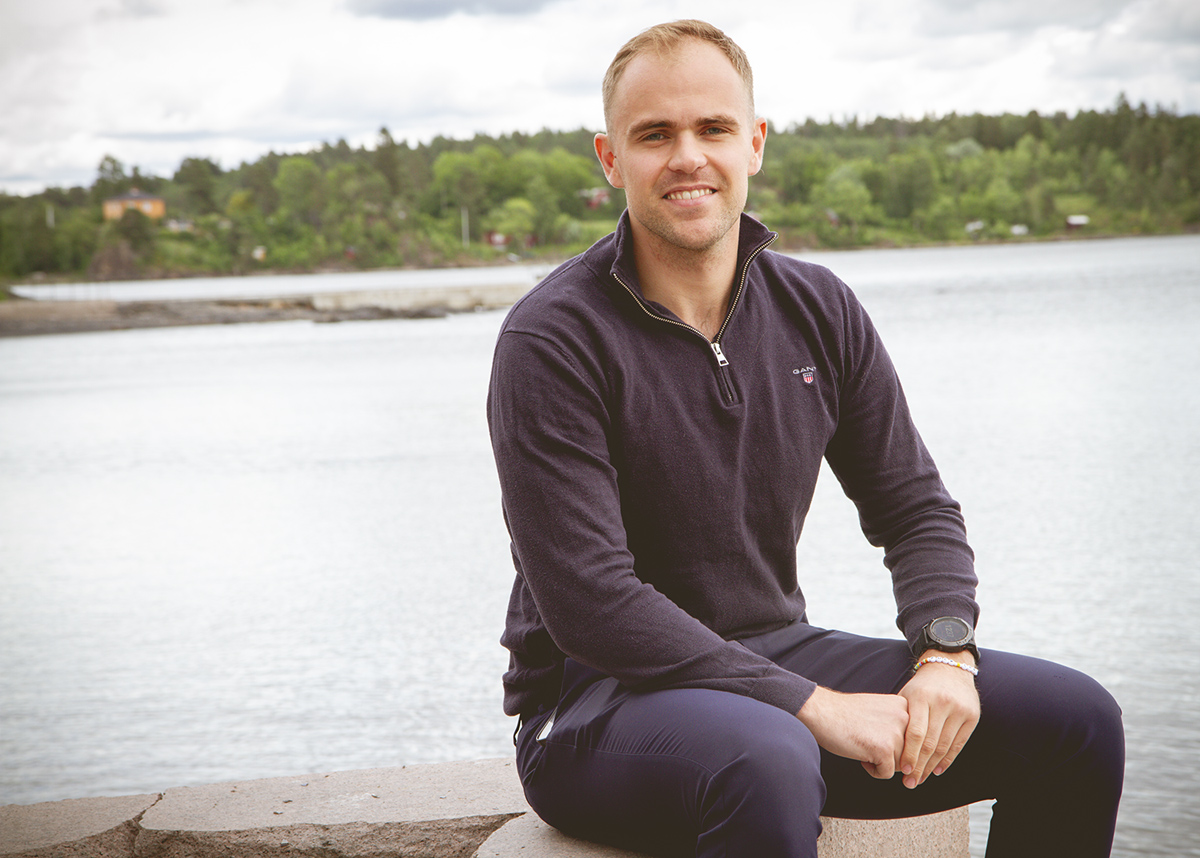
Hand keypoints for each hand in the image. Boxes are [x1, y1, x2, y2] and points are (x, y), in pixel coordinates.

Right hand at [797, 685, 909, 778]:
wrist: (821, 710)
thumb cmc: (844, 713)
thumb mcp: (880, 710)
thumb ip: (898, 725)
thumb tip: (914, 754)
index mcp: (905, 706)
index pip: (917, 739)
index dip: (904, 750)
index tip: (891, 752)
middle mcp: (905, 717)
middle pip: (911, 753)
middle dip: (894, 758)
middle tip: (873, 750)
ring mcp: (896, 733)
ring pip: (901, 765)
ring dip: (883, 764)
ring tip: (865, 750)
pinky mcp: (884, 748)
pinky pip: (887, 773)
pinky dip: (873, 771)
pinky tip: (860, 756)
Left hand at [897, 652, 979, 788]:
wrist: (949, 666)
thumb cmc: (922, 686)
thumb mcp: (907, 695)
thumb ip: (900, 718)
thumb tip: (887, 749)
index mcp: (921, 697)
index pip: (916, 734)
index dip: (909, 755)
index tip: (903, 771)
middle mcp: (942, 703)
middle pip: (930, 743)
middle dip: (919, 766)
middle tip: (910, 782)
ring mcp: (960, 710)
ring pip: (945, 746)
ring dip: (932, 767)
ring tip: (921, 779)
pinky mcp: (972, 716)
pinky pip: (959, 744)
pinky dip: (948, 760)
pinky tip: (937, 770)